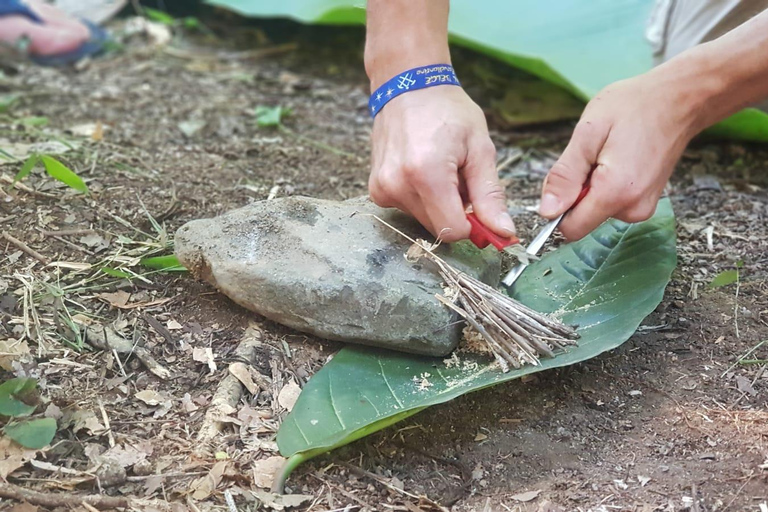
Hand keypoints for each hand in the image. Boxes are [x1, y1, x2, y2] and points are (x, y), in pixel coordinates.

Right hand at [368, 85, 515, 241]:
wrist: (408, 85)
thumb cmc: (447, 111)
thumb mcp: (480, 149)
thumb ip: (489, 195)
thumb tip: (504, 233)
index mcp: (427, 175)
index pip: (453, 231)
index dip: (472, 225)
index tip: (480, 208)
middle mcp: (398, 185)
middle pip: (438, 229)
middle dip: (454, 212)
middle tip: (459, 179)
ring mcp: (383, 189)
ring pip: (423, 221)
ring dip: (438, 204)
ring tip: (440, 170)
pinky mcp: (376, 190)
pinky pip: (407, 210)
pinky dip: (421, 198)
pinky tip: (422, 171)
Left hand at [538, 68, 700, 239]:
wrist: (678, 100)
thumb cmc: (634, 107)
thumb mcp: (587, 133)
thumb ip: (565, 176)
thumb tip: (547, 211)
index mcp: (616, 194)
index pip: (571, 229)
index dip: (559, 206)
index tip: (568, 177)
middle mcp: (632, 209)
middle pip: (582, 219)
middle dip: (576, 192)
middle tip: (592, 157)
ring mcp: (642, 209)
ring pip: (596, 211)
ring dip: (592, 186)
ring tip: (609, 154)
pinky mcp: (645, 204)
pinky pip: (611, 204)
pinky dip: (606, 186)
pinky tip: (619, 160)